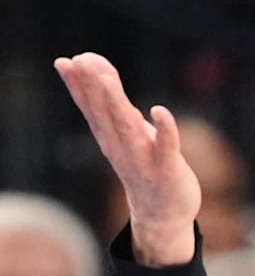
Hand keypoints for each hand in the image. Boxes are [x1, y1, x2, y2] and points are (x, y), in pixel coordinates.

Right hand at [54, 53, 199, 266]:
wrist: (162, 216)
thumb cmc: (145, 168)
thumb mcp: (128, 134)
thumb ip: (118, 106)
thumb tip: (104, 74)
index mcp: (109, 139)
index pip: (90, 109)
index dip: (77, 85)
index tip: (65, 61)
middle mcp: (121, 148)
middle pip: (104, 113)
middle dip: (94, 86)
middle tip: (82, 59)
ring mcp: (143, 160)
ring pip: (128, 128)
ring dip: (117, 102)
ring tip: (107, 77)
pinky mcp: (168, 171)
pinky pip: (167, 148)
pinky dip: (164, 130)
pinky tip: (159, 111)